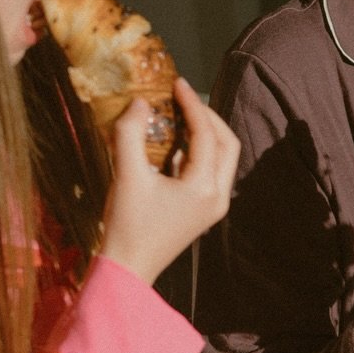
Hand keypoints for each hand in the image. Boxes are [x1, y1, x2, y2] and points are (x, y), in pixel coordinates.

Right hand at [98, 76, 239, 286]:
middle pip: (227, 143)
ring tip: (180, 116)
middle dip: (207, 117)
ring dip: (205, 134)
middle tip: (184, 99)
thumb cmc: (128, 225)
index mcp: (204, 188)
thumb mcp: (126, 175)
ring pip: (222, 159)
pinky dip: (198, 153)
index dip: (192, 104)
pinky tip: (174, 146)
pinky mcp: (204, 212)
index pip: (206, 134)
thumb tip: (140, 103)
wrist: (129, 269)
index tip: (177, 83)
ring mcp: (213, 207)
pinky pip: (210, 173)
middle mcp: (217, 197)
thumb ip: (130, 133)